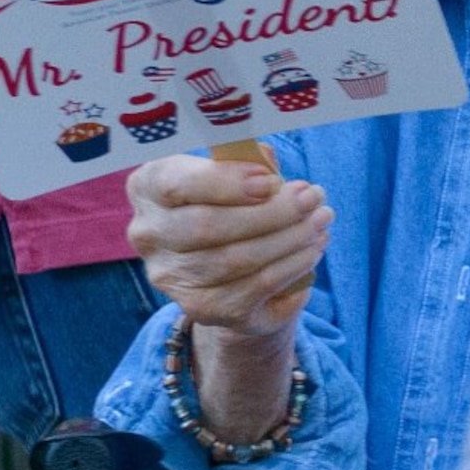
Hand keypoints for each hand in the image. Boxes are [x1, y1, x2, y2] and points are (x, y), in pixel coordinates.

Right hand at [129, 154, 331, 445]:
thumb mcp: (238, 176)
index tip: (270, 180)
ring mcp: (171, 276)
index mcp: (148, 189)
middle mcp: (149, 234)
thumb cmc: (237, 206)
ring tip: (320, 221)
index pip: (175, 185)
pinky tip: (313, 248)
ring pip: (236, 258)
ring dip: (290, 238)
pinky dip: (292, 264)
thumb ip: (248, 164)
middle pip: (208, 225)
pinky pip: (256, 285)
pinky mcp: (202, 308)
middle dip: (272, 211)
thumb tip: (267, 162)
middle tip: (313, 198)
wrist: (237, 270)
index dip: (225, 182)